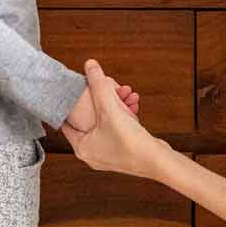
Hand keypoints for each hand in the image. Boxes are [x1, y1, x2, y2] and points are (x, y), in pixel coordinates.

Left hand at [60, 60, 165, 179]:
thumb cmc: (130, 142)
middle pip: (90, 118)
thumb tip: (89, 64)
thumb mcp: (110, 108)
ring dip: (117, 104)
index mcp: (81, 147)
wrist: (159, 161)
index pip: (66, 122)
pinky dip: (125, 115)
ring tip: (127, 92)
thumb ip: (98, 84)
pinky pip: (118, 128)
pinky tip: (133, 104)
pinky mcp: (123, 151)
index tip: (74, 90)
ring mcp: (108, 153)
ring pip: (107, 121)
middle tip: (108, 87)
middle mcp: (92, 153)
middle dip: (102, 99)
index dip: (71, 103)